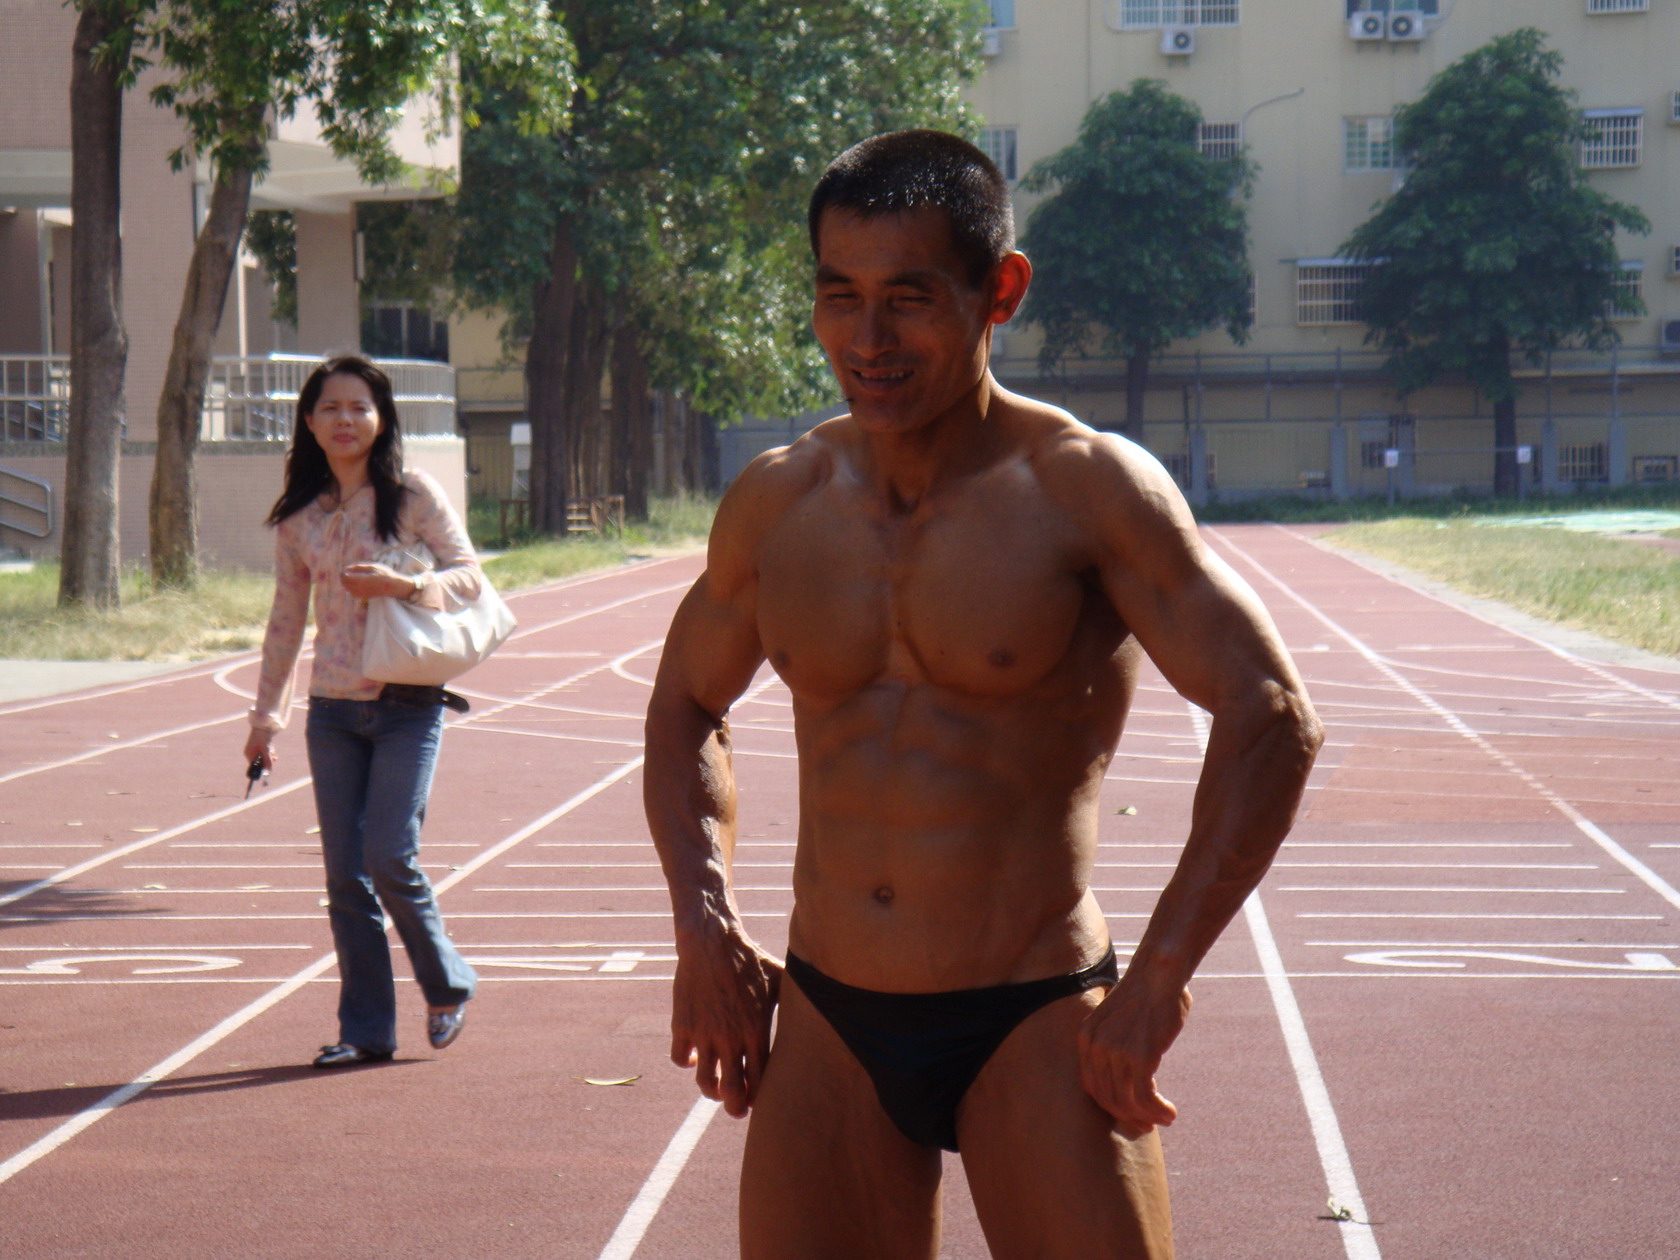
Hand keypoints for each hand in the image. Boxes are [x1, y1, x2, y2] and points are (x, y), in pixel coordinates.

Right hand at [243, 728, 274, 773]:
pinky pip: (265, 751)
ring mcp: (255, 747)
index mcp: (248, 753)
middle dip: (267, 760)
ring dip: (269, 756)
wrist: (264, 724)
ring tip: (272, 752)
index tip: (269, 767)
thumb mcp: (266, 750)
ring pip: (264, 756)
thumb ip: (267, 760)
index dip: (262, 767)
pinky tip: (272, 749)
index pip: (254, 765)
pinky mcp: (260, 744)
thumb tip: (268, 771)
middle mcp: (250, 751)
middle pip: (260, 760)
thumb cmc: (262, 737)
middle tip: (273, 758)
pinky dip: (269, 751)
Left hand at [341, 562, 412, 599]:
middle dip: (343, 578)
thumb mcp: (372, 567)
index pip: (345, 577)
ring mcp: (362, 594)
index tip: (346, 569)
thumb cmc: (383, 574)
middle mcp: (361, 588)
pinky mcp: (364, 597)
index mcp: (362, 579)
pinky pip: (352, 593)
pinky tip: (356, 584)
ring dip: (347, 583)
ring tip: (352, 577)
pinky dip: (351, 589)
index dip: (343, 572)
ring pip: (347, 589)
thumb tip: (346, 568)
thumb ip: (358, 567)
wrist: (392, 586)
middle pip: (344, 584)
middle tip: (348, 572)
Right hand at [669, 927, 781, 1117]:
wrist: (712, 942)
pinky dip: (688, 1062)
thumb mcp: (780, 979)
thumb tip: (828, 999)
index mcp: (756, 1032)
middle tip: (737, 1108)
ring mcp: (704, 1034)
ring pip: (705, 1082)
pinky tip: (696, 1057)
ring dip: (711, 1091)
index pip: (761, 1081)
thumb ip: (798, 999)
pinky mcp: (683, 1025)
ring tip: (716, 1088)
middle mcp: (730, 1039)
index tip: (760, 1100)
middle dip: (736, 1107)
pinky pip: (681, 1059)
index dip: (760, 1098)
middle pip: (732, 1092)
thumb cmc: (750, 960)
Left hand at [1076, 979, 1192, 1138]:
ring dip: (1147, 1117)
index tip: (1130, 1114)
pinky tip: (1170, 1112)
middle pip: (1108, 1098)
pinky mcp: (1139, 1057)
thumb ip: (1113, 1045)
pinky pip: (1145, 1097)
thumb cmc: (1144, 996)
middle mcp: (1095, 1047)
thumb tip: (1126, 1077)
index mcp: (1085, 1037)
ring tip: (1165, 1119)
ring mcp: (1116, 1052)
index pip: (1092, 1087)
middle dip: (1129, 1117)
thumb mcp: (1115, 1020)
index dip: (1111, 1106)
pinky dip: (1158, 1110)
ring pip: (1126, 1102)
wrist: (1158, 975)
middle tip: (1148, 1124)